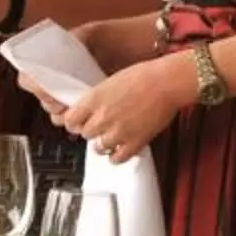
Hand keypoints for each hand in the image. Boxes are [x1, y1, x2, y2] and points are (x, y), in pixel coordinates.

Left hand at [59, 53, 197, 164]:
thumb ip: (98, 99)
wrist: (166, 83)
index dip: (74, 122)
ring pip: (98, 148)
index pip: (70, 120)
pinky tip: (119, 150)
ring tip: (110, 138)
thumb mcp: (110, 82)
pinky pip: (117, 159)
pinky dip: (116, 156)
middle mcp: (102, 117)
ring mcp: (118, 132)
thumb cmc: (143, 76)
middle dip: (90, 131)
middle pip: (84, 134)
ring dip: (102, 144)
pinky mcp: (134, 143)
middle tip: (98, 127)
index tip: (78, 122)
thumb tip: (91, 109)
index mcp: (94, 99)